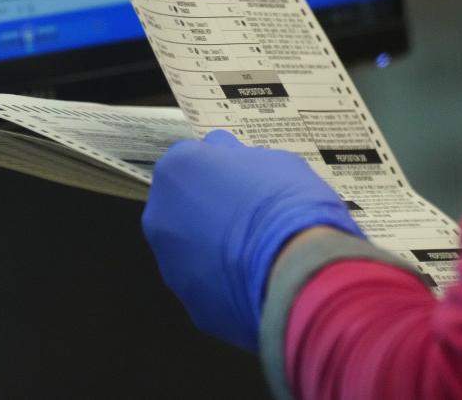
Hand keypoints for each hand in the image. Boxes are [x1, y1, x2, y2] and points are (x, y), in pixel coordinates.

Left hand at [142, 130, 363, 350]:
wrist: (300, 271)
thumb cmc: (289, 208)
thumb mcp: (273, 159)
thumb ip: (237, 157)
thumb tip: (228, 158)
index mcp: (177, 169)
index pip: (192, 161)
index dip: (221, 170)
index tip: (244, 180)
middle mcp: (161, 215)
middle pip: (184, 206)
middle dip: (211, 210)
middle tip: (251, 216)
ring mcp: (171, 264)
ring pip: (192, 250)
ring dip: (216, 248)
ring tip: (258, 252)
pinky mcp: (191, 304)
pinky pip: (208, 286)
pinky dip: (227, 283)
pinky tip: (258, 279)